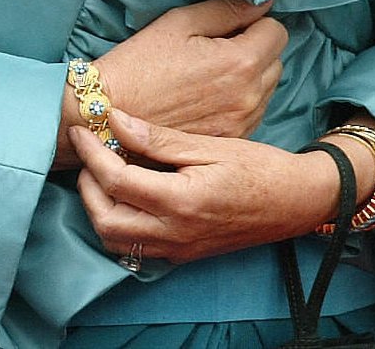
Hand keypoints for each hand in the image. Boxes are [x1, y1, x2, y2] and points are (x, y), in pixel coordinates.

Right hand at [52, 0, 286, 169]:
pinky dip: (239, 102)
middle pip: (275, 60)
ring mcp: (241, 124)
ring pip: (267, 89)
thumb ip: (227, 9)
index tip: (231, 25)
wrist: (109, 117)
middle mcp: (248, 97)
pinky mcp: (229, 142)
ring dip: (250, 77)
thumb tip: (262, 1)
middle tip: (217, 47)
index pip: (276, 31)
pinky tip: (209, 97)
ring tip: (210, 74)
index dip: (254, 22)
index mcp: (239, 62)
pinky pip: (252, 113)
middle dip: (255, 48)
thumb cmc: (141, 64)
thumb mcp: (180, 23)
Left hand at [70, 110, 340, 262]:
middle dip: (86, 185)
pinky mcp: (182, 255)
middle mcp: (173, 234)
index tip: (81, 128)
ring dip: (99, 206)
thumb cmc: (257, 167)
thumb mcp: (210, 143)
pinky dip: (119, 222)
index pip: (116, 180)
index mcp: (180, 202)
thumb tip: (115, 119)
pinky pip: (135, 247)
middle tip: (88, 151)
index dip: (91, 153)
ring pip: (115, 240)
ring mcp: (177, 250)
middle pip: (105, 220)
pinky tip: (127, 192)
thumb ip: (159, 138)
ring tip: (103, 170)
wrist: (294, 202)